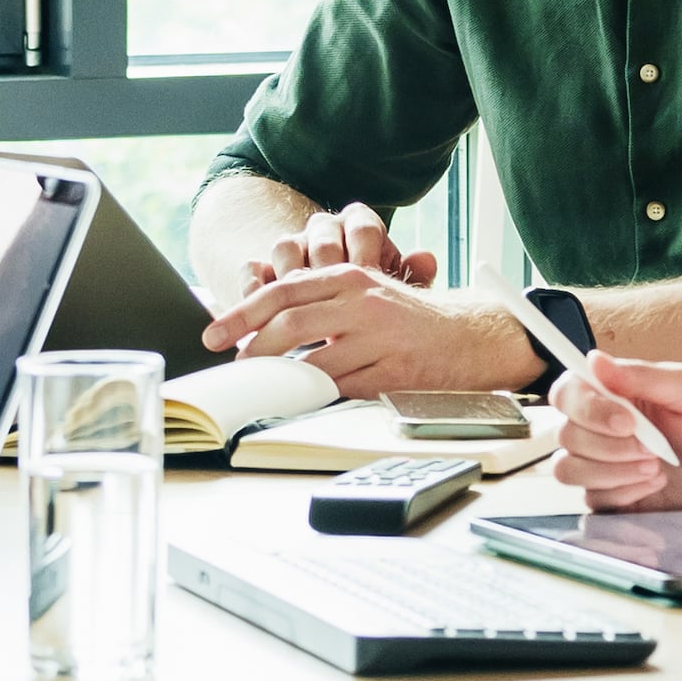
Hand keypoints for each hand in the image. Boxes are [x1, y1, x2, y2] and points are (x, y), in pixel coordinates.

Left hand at [197, 258, 533, 393]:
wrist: (469, 336)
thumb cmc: (405, 319)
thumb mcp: (362, 295)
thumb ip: (317, 302)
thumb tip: (256, 322)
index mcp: (349, 279)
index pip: (283, 292)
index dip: (242, 313)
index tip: (213, 334)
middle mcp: (362, 303)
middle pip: (291, 324)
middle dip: (252, 349)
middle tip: (231, 368)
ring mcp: (379, 338)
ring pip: (313, 362)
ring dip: (282, 380)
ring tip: (264, 389)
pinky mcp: (393, 372)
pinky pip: (343, 389)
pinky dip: (318, 398)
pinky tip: (303, 401)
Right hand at [227, 199, 440, 294]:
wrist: (334, 308)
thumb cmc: (370, 302)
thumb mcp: (393, 288)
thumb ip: (412, 276)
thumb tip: (426, 258)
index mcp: (358, 228)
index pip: (363, 226)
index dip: (366, 252)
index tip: (371, 279)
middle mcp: (323, 232)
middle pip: (321, 237)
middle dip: (326, 268)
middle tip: (337, 300)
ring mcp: (291, 249)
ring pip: (285, 247)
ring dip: (291, 279)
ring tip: (303, 311)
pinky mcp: (260, 271)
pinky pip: (252, 268)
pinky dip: (254, 287)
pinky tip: (263, 311)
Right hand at [551, 350, 681, 511]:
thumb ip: (642, 376)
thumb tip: (595, 359)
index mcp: (617, 391)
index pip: (568, 393)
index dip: (586, 410)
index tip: (627, 422)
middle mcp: (604, 425)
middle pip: (566, 435)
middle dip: (609, 447)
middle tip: (654, 449)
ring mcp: (607, 462)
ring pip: (569, 470)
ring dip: (612, 472)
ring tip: (656, 468)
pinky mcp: (615, 494)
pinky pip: (591, 500)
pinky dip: (622, 494)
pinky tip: (655, 486)